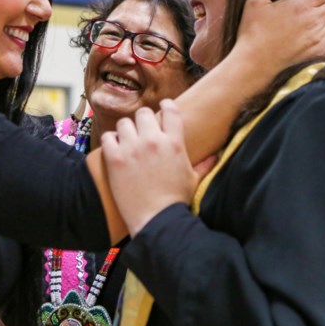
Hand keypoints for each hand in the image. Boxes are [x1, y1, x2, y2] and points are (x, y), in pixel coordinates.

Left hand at [101, 101, 197, 236]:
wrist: (156, 220)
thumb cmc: (176, 201)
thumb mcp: (193, 180)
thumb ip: (204, 164)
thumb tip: (216, 156)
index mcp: (174, 143)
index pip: (170, 110)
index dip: (166, 105)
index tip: (162, 106)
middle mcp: (153, 141)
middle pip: (143, 113)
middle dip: (142, 120)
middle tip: (142, 130)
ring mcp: (132, 148)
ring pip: (124, 123)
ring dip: (125, 130)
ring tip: (127, 140)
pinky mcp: (115, 159)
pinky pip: (108, 137)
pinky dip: (110, 141)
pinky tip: (114, 149)